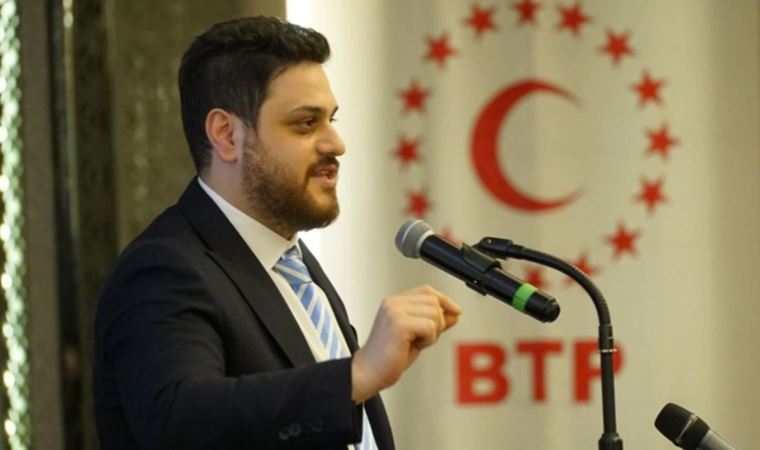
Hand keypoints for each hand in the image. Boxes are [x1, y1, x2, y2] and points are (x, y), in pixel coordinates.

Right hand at [351, 285, 460, 402]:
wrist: (369, 373)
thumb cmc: (389, 357)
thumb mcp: (417, 335)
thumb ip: (434, 321)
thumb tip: (455, 313)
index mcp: (395, 302)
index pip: (427, 291)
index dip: (444, 300)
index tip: (456, 311)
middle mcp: (393, 303)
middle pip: (434, 301)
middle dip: (438, 321)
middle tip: (424, 338)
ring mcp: (395, 311)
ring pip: (434, 313)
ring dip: (433, 332)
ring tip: (416, 342)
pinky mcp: (399, 323)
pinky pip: (430, 326)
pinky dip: (429, 340)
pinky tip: (414, 346)